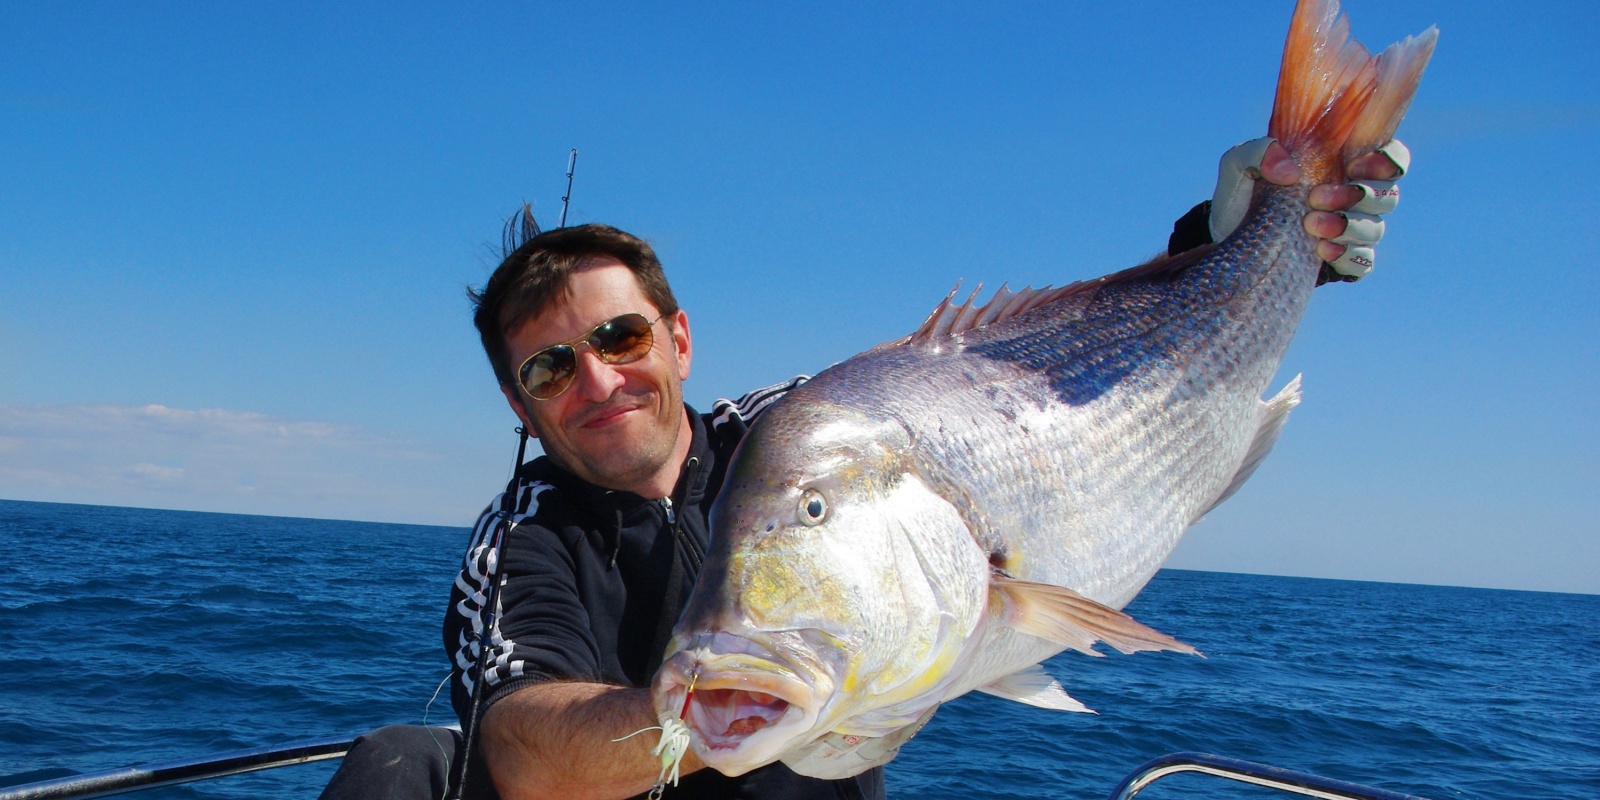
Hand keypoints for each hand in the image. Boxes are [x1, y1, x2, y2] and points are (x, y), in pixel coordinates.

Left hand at [1211, 137, 1409, 281]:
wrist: (1223, 246)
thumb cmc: (1238, 199)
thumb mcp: (1237, 166)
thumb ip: (1258, 150)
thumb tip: (1291, 172)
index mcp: (1341, 167)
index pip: (1390, 157)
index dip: (1387, 159)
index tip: (1353, 165)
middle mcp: (1353, 199)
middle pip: (1389, 195)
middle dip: (1360, 195)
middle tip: (1315, 198)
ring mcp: (1349, 233)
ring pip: (1376, 229)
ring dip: (1349, 226)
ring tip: (1310, 226)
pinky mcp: (1340, 263)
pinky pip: (1364, 262)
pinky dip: (1348, 256)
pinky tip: (1321, 251)